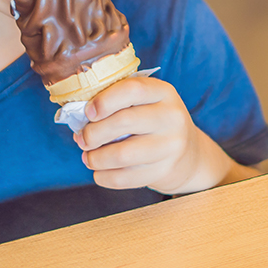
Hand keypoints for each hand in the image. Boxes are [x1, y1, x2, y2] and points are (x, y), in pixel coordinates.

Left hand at [73, 76, 241, 194]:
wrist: (190, 154)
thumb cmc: (153, 121)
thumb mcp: (145, 102)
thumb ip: (117, 100)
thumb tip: (77, 115)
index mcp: (163, 92)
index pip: (132, 90)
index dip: (105, 100)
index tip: (88, 112)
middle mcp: (172, 117)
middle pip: (124, 122)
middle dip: (94, 133)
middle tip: (81, 139)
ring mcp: (172, 146)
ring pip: (123, 154)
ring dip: (97, 158)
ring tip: (87, 157)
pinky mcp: (166, 171)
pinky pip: (128, 178)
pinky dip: (106, 177)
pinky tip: (98, 172)